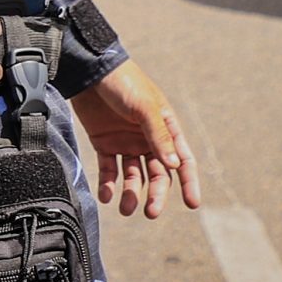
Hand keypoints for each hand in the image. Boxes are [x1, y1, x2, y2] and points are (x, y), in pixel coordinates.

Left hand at [67, 59, 200, 219]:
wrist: (89, 70)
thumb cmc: (123, 82)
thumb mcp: (144, 107)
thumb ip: (159, 136)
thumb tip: (174, 166)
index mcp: (165, 127)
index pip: (182, 159)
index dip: (189, 182)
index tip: (193, 204)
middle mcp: (148, 138)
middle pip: (157, 173)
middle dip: (156, 194)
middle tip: (151, 212)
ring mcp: (126, 142)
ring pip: (134, 176)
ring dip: (131, 193)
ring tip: (126, 208)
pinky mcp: (105, 143)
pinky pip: (110, 170)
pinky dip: (108, 184)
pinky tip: (106, 195)